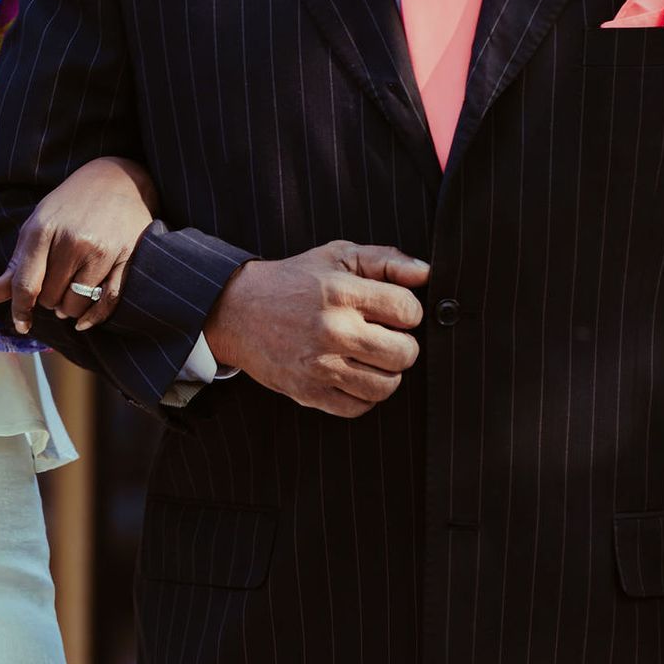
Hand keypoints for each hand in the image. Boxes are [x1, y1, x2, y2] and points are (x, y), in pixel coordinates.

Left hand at [0, 157, 158, 335]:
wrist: (119, 179)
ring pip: (76, 303)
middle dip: (48, 299)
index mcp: (43, 228)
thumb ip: (16, 265)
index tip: (22, 323)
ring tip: (70, 293)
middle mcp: (73, 240)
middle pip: (50, 297)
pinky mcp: (128, 257)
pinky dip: (93, 317)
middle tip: (55, 286)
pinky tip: (84, 320)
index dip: (20, 309)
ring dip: (69, 307)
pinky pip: (107, 302)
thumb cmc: (70, 205)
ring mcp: (102, 250)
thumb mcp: (38, 225)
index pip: (25, 283)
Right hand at [205, 243, 427, 418]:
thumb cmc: (295, 281)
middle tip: (384, 336)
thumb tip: (427, 273)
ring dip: (386, 373)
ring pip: (387, 385)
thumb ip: (386, 260)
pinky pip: (359, 407)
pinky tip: (353, 375)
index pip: (408, 311)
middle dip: (402, 344)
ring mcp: (320, 366)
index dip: (409, 311)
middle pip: (404, 353)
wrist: (237, 311)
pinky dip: (364, 395)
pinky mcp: (308, 393)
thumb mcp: (338, 255)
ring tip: (371, 357)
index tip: (393, 311)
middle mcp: (332, 330)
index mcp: (341, 292)